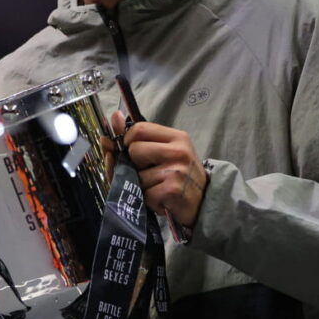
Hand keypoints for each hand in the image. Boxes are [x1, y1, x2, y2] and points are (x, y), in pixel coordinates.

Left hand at [110, 111, 208, 227]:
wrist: (204, 202)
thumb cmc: (179, 176)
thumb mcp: (164, 150)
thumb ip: (138, 136)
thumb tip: (114, 116)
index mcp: (177, 137)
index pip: (139, 129)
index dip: (128, 141)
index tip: (133, 151)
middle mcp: (179, 151)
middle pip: (134, 150)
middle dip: (134, 164)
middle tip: (150, 172)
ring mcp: (176, 170)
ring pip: (136, 175)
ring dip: (141, 185)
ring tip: (157, 187)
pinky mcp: (172, 190)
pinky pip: (144, 193)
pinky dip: (148, 200)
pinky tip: (161, 199)